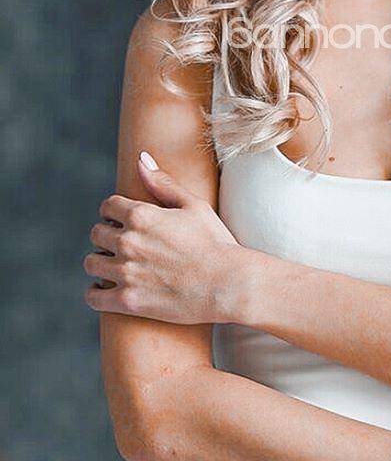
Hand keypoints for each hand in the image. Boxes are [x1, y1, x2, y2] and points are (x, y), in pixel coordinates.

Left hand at [83, 152, 244, 324]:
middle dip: (108, 235)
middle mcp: (128, 241)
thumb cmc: (216, 242)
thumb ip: (163, 183)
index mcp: (142, 215)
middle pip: (96, 233)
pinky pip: (92, 296)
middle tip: (124, 243)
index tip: (123, 219)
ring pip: (91, 262)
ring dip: (101, 261)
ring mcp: (126, 272)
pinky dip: (96, 292)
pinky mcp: (127, 301)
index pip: (107, 206)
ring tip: (116, 265)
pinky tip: (108, 288)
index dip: (115, 211)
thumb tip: (141, 158)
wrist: (228, 284)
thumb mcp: (194, 206)